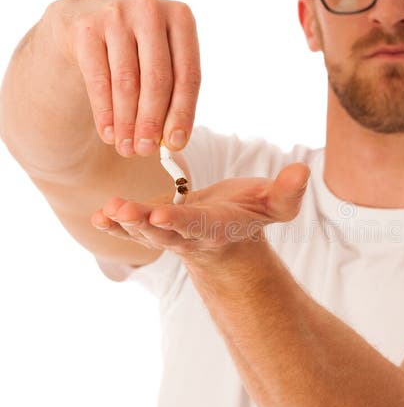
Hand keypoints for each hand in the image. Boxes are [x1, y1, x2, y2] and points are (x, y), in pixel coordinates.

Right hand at [45, 0, 200, 156]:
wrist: (88, 18)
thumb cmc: (137, 47)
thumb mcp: (161, 58)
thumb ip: (171, 94)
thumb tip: (171, 142)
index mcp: (181, 17)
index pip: (188, 74)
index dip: (183, 113)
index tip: (176, 144)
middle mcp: (150, 10)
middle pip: (157, 79)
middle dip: (152, 122)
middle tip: (146, 151)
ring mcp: (116, 14)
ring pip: (126, 83)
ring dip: (127, 122)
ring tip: (127, 148)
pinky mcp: (86, 28)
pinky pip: (98, 80)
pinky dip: (104, 112)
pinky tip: (108, 134)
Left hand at [91, 163, 310, 259]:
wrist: (227, 235)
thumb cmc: (250, 214)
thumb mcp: (275, 205)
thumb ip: (287, 193)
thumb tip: (302, 171)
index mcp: (216, 228)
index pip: (196, 225)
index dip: (179, 221)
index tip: (161, 215)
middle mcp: (188, 235)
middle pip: (163, 233)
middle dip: (144, 224)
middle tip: (126, 213)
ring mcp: (166, 233)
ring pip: (143, 231)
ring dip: (124, 223)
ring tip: (108, 211)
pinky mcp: (151, 226)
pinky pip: (130, 228)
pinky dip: (113, 224)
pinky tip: (98, 216)